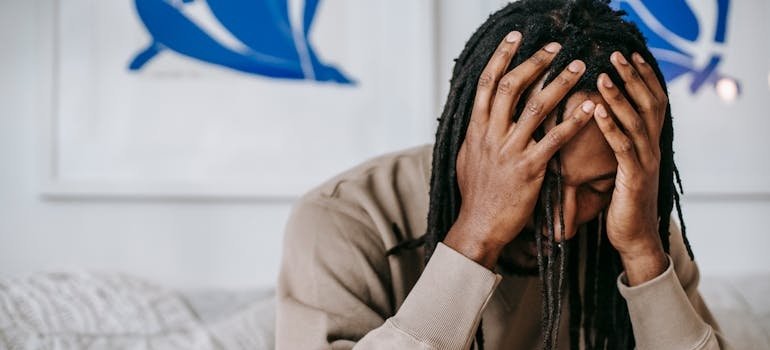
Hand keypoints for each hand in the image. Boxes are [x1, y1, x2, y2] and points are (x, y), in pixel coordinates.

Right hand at [443, 32, 594, 269]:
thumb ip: (476, 133)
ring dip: (559, 83)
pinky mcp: (529, 169)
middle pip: (511, 87)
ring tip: (578, 66)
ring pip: (536, 108)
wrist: (479, 225)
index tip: (515, 38)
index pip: (486, 84)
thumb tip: (479, 114)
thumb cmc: (476, 193)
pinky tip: (591, 107)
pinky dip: (574, 120)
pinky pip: (555, 139)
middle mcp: (490, 135)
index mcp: (476, 129)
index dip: (501, 57)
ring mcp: (509, 151)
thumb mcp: (467, 157)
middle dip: (534, 62)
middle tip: (556, 47)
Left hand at [594, 52, 668, 284]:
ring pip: (636, 122)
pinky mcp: (633, 178)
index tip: (629, 56)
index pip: (652, 102)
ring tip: (605, 75)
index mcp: (649, 145)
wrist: (634, 239)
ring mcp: (645, 163)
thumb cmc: (621, 204)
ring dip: (619, 97)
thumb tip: (597, 124)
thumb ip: (615, 147)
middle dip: (632, 78)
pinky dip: (610, 126)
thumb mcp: (619, 170)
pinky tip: (597, 111)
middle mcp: (652, 149)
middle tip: (617, 55)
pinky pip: (623, 147)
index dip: (643, 78)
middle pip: (648, 104)